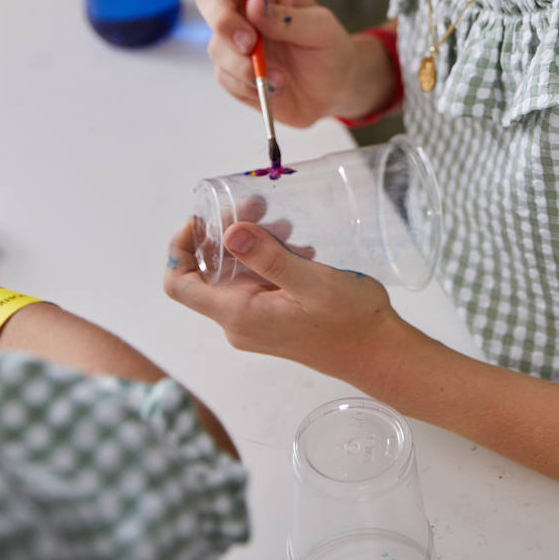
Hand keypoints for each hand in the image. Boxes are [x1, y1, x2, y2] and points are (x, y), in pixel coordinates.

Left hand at [164, 220, 398, 379]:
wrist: (379, 353)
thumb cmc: (350, 321)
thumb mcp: (313, 283)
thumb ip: (270, 258)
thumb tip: (230, 232)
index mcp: (238, 314)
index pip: (180, 283)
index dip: (180, 247)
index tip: (204, 218)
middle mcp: (238, 322)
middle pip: (208, 272)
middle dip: (226, 233)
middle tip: (256, 205)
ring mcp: (256, 322)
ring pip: (235, 274)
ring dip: (252, 243)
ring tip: (285, 224)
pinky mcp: (274, 319)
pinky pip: (256, 282)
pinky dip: (268, 257)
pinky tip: (298, 246)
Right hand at [194, 0, 358, 126]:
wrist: (333, 88)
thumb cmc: (329, 47)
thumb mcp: (321, 28)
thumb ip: (288, 17)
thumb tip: (254, 3)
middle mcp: (243, 7)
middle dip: (223, 20)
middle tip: (249, 42)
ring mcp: (234, 40)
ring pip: (216, 44)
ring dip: (244, 65)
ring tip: (279, 77)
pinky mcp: (232, 71)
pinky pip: (225, 76)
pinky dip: (249, 85)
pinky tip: (275, 86)